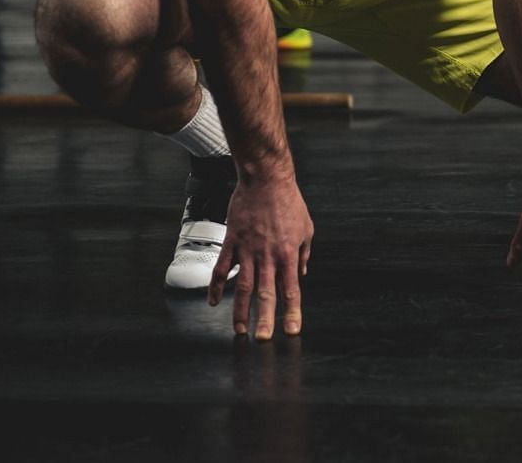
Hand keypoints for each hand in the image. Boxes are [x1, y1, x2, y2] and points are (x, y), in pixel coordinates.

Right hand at [209, 174, 313, 339]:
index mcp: (287, 254)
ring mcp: (247, 250)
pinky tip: (214, 302)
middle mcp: (267, 256)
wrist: (266, 180)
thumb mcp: (306, 229)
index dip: (292, 312)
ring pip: (243, 287)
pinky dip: (217, 286)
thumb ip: (303, 254)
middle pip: (266, 294)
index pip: (291, 290)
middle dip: (264, 320)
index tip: (291, 331)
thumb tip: (302, 274)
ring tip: (240, 330)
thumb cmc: (289, 202)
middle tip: (262, 340)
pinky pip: (222, 268)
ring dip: (240, 311)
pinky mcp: (232, 242)